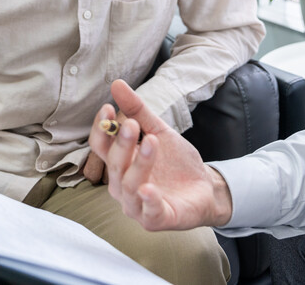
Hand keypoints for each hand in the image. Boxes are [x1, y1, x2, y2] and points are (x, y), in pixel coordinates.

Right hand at [89, 80, 233, 230]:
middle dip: (122, 144)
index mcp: (119, 163)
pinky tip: (148, 188)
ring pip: (129, 186)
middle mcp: (121, 185)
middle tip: (131, 125)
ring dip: (139, 163)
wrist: (204, 187)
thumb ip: (138, 111)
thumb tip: (117, 84)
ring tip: (151, 142)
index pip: (100, 146)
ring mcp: (136, 205)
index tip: (108, 108)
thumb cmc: (175, 162)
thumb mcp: (159, 131)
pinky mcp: (156, 219)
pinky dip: (147, 200)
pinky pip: (148, 212)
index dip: (101, 129)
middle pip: (114, 164)